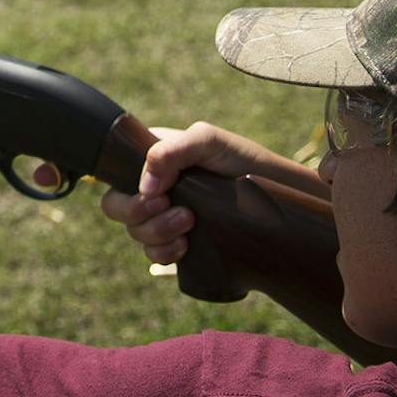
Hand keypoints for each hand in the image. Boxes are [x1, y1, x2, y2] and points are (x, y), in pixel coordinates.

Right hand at [98, 121, 291, 265]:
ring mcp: (166, 217)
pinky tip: (186, 248)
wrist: (280, 200)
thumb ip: (170, 151)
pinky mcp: (180, 243)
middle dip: (141, 218)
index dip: (127, 193)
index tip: (158, 198)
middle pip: (118, 209)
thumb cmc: (244, 162)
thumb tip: (144, 187)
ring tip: (191, 227)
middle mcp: (156, 188)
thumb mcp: (208, 141)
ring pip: (136, 234)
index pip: (116, 177)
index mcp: (155, 160)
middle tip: (181, 215)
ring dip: (157, 235)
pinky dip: (164, 253)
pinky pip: (154, 255)